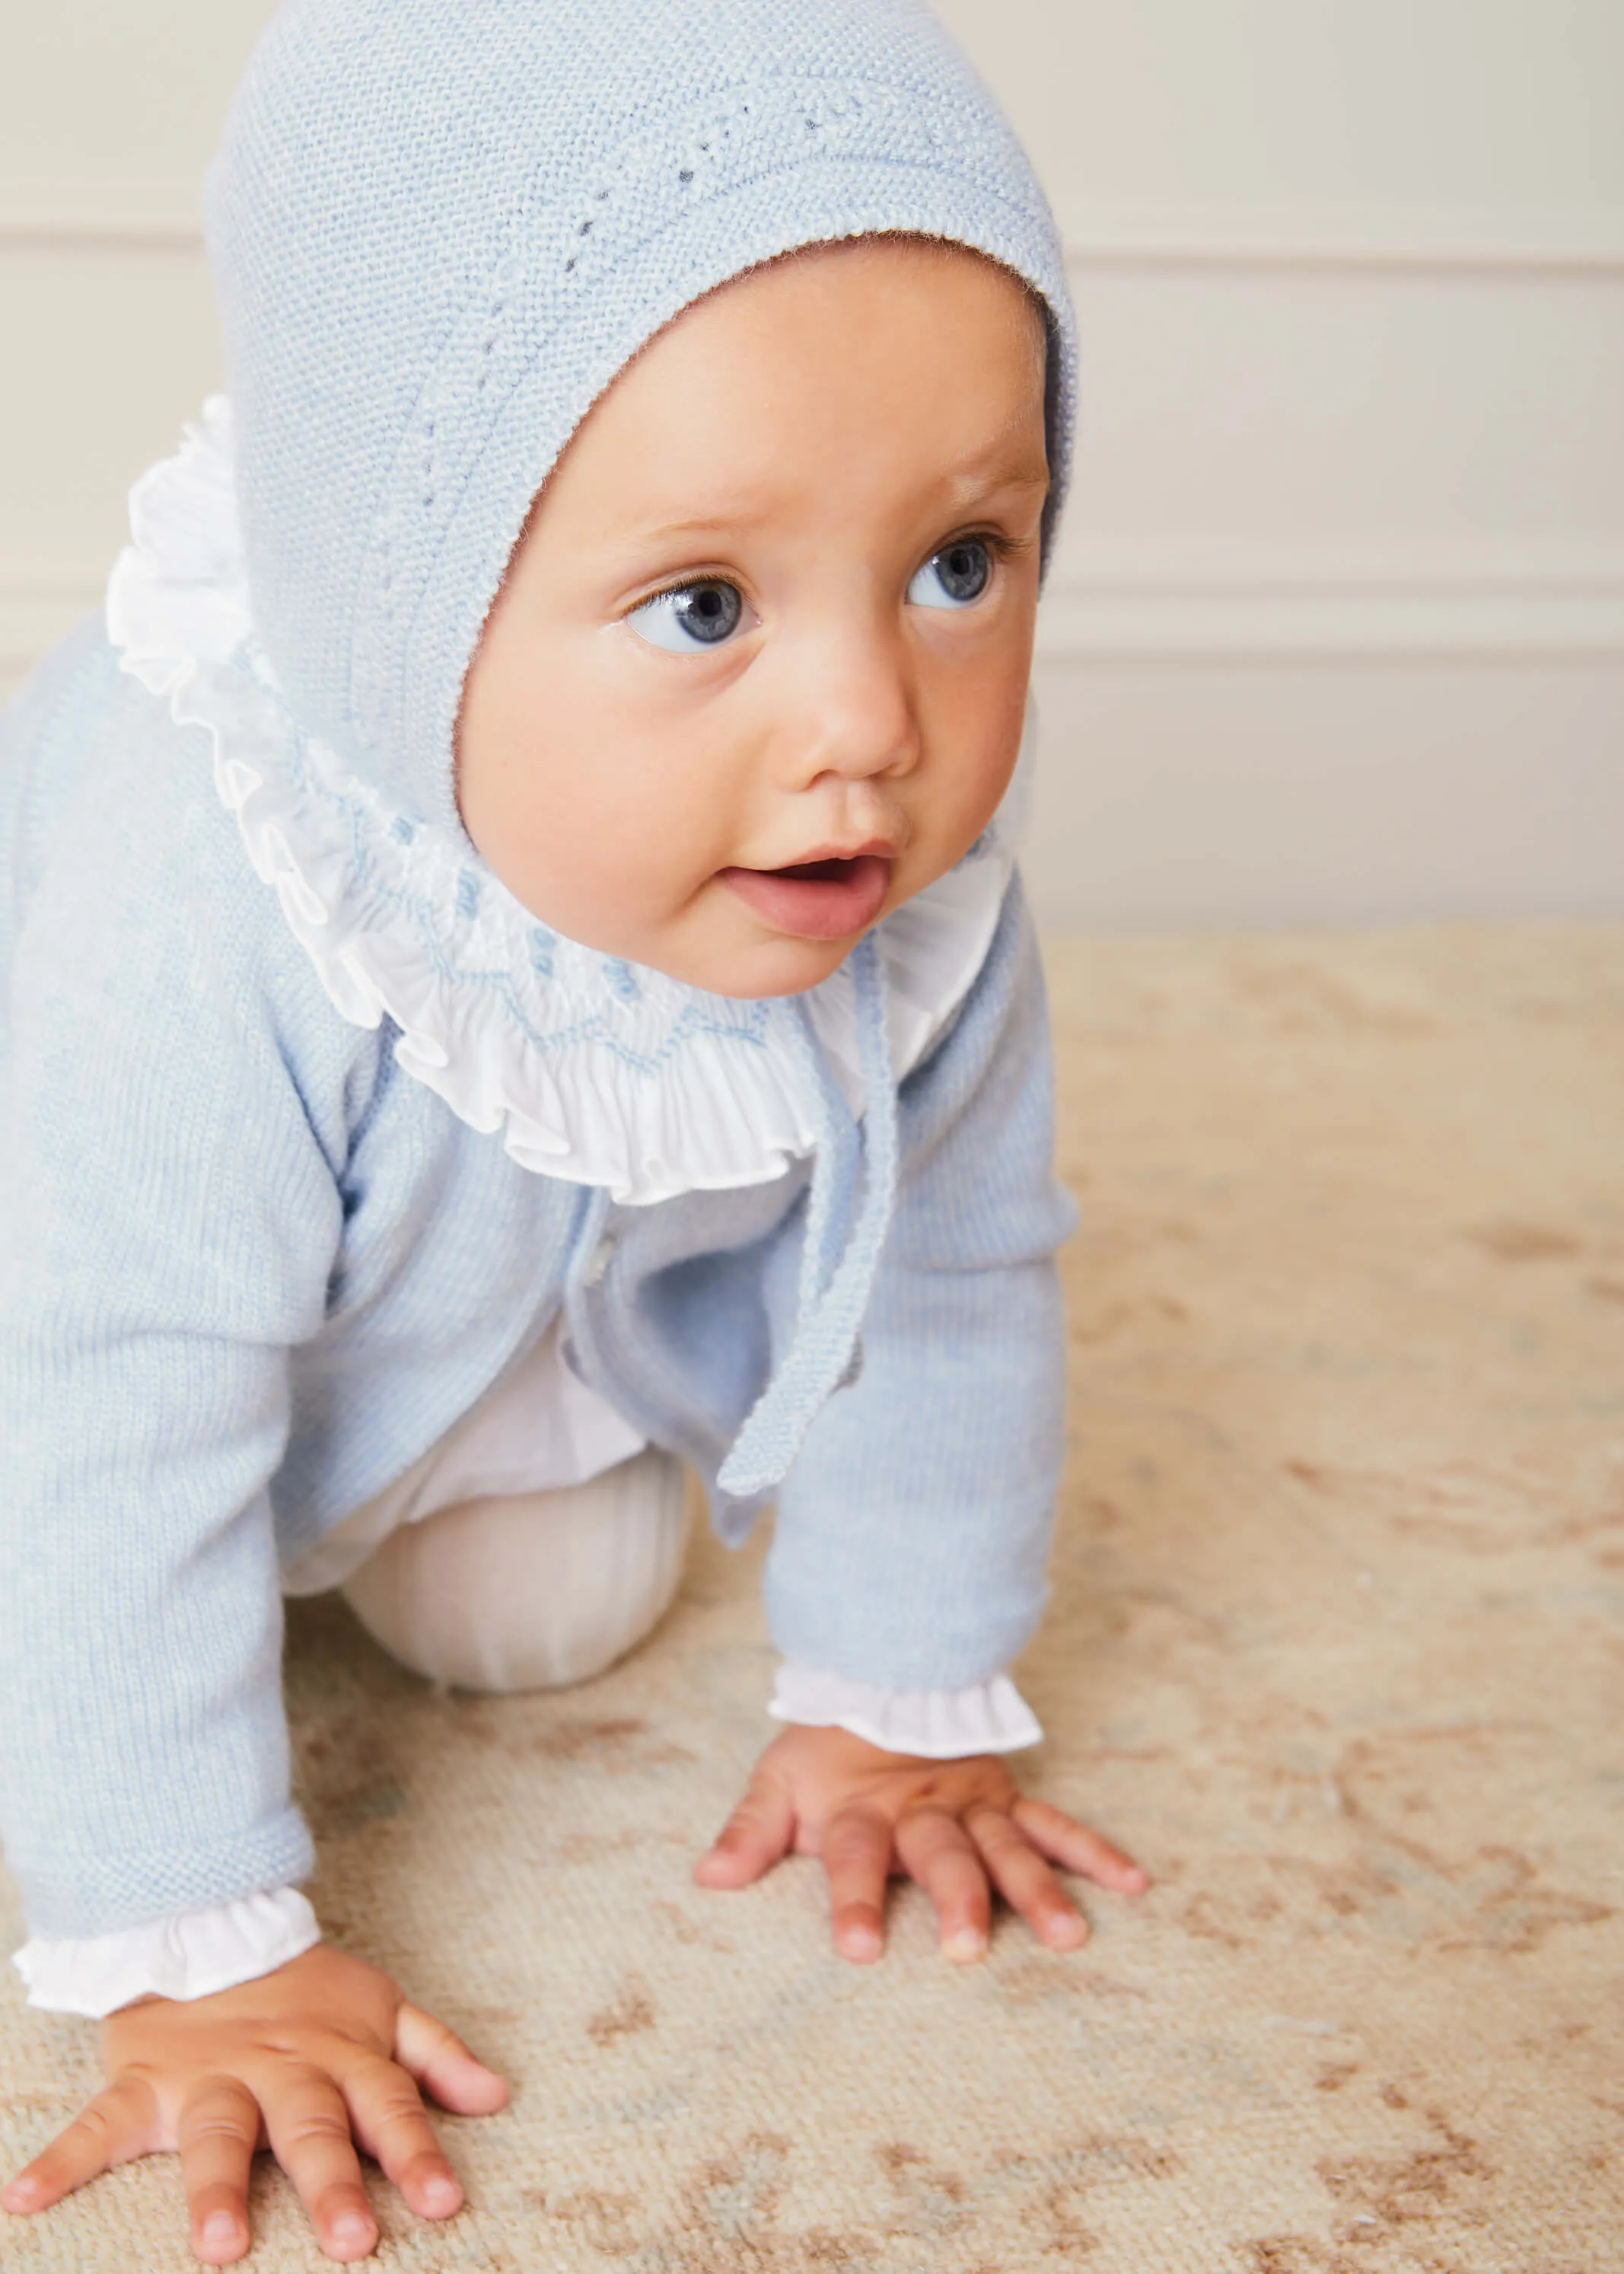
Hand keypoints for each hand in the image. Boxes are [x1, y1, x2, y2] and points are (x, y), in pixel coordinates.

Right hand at [0, 1942, 507, 2264]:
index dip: (416, 2153)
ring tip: (217, 2248)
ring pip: (216, 2133)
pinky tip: (26, 2199)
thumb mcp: (383, 2010)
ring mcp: (209, 2078)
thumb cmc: (308, 1989)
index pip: (389, 2107)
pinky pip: (100, 2123)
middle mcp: (280, 2071)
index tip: (444, 2203)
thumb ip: (437, 2055)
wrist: (212, 1924)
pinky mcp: (144, 2083)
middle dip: (330, 2183)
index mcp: (340, 2057)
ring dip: (215, 2189)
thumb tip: (497, 2097)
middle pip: (309, 2128)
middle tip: (351, 2242)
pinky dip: (62, 2160)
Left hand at [694, 1723, 1147, 1962]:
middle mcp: (921, 1809)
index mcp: (862, 1810)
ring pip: (1007, 1846)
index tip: (859, 1950)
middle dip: (955, 1898)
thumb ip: (749, 1831)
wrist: (881, 1670)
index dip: (855, 1900)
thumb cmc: (826, 1745)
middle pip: (940, 1854)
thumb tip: (707, 1880)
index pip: (856, 1857)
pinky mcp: (1007, 1796)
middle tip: (965, 1947)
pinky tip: (1134, 1885)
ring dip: (1037, 1889)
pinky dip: (1094, 1852)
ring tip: (1067, 1937)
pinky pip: (1055, 1823)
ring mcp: (971, 1802)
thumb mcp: (777, 1780)